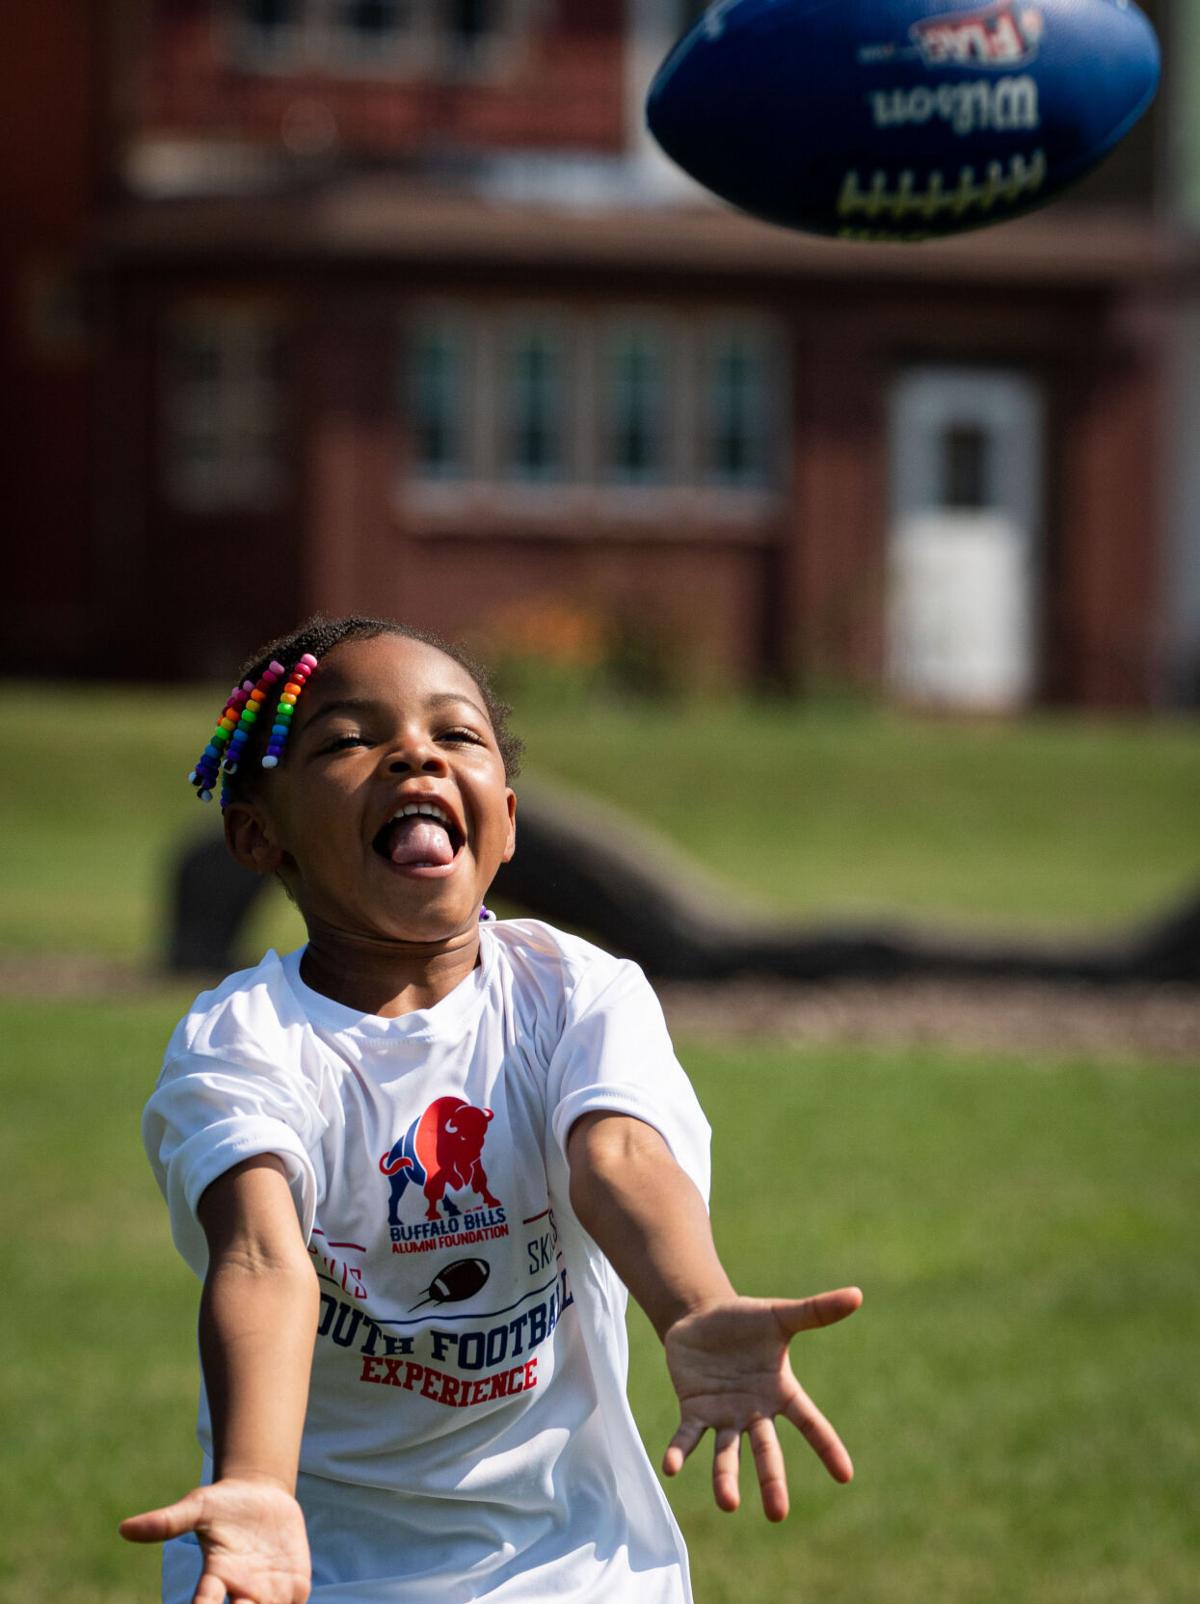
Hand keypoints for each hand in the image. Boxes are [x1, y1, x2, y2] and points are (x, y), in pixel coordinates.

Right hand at [120, 1477, 310, 1603]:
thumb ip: (167, 1522)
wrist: (263, 1495)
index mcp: (216, 1576)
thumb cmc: (223, 1505)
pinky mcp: (295, 1585)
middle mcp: (241, 1592)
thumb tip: (124, 1528)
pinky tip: (290, 1602)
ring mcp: (270, 1591)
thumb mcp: (197, 1507)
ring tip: (259, 1601)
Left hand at [662, 1286, 861, 1520]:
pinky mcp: (694, 1410)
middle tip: (777, 1514)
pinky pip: (687, 1436)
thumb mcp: (781, 1315)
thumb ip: (816, 1311)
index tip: (845, 1474)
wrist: (702, 1317)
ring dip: (725, 1477)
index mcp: (780, 1392)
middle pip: (766, 1449)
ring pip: (726, 1452)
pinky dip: (679, 1451)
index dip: (826, 1446)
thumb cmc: (746, 1320)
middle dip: (771, 1480)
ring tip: (728, 1504)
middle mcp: (754, 1411)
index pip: (809, 1422)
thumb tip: (857, 1294)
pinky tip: (671, 1467)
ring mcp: (724, 1415)